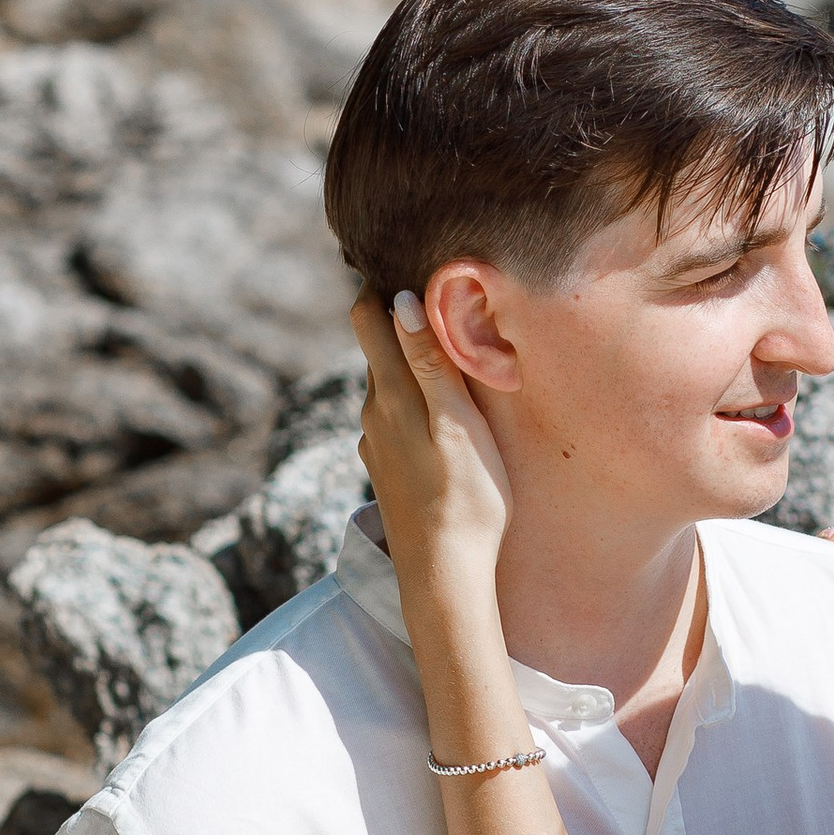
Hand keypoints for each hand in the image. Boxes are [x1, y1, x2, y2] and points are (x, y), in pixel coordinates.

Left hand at [350, 286, 512, 591]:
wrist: (443, 576)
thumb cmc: (466, 498)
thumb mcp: (458, 423)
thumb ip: (430, 361)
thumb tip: (400, 298)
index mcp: (390, 394)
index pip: (368, 316)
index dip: (381, 283)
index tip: (406, 258)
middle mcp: (372, 412)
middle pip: (377, 346)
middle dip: (400, 318)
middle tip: (440, 296)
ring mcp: (376, 443)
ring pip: (387, 383)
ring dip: (409, 362)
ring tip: (448, 349)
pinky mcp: (386, 468)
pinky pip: (394, 415)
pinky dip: (412, 399)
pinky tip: (439, 411)